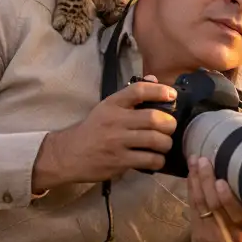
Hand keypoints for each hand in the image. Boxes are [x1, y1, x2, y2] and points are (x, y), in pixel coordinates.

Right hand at [32, 75, 176, 190]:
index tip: (172, 95)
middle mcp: (115, 121)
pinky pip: (150, 160)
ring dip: (166, 144)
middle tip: (169, 128)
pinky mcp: (119, 161)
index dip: (160, 90)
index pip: (139, 90)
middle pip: (154, 118)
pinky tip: (155, 159)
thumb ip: (131, 95)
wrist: (69, 154)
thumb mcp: (107, 108)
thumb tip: (154, 79)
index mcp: (112, 104)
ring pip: (156, 141)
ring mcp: (117, 142)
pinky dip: (158, 160)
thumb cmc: (93, 129)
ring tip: (164, 145)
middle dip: (170, 124)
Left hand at [188, 156, 241, 241]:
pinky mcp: (199, 234)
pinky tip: (191, 174)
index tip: (221, 180)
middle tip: (204, 160)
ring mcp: (213, 234)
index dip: (228, 197)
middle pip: (216, 205)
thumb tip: (235, 166)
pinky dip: (191, 189)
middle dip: (208, 180)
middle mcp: (231, 232)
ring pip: (202, 204)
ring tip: (195, 160)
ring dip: (196, 180)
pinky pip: (193, 208)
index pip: (240, 211)